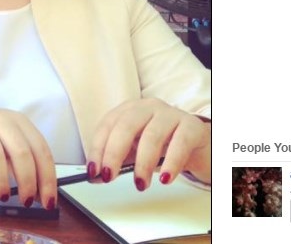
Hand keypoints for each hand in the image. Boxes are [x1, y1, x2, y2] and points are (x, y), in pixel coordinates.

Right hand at [0, 104, 56, 210]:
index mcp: (20, 121)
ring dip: (2, 182)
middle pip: (21, 152)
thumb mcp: (7, 144)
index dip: (47, 178)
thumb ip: (23, 164)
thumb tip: (40, 195)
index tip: (48, 203)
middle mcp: (1, 119)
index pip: (41, 150)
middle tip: (26, 203)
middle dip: (28, 182)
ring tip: (3, 198)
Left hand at [87, 98, 210, 190]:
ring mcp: (171, 114)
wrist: (198, 144)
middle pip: (126, 126)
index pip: (107, 125)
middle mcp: (148, 107)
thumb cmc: (163, 145)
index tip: (93, 170)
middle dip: (114, 153)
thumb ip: (116, 162)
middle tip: (109, 176)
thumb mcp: (135, 152)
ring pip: (152, 135)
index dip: (97, 148)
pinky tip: (165, 179)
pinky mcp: (192, 126)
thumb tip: (95, 176)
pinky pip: (180, 143)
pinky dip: (171, 163)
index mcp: (130, 110)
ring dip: (143, 163)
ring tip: (140, 184)